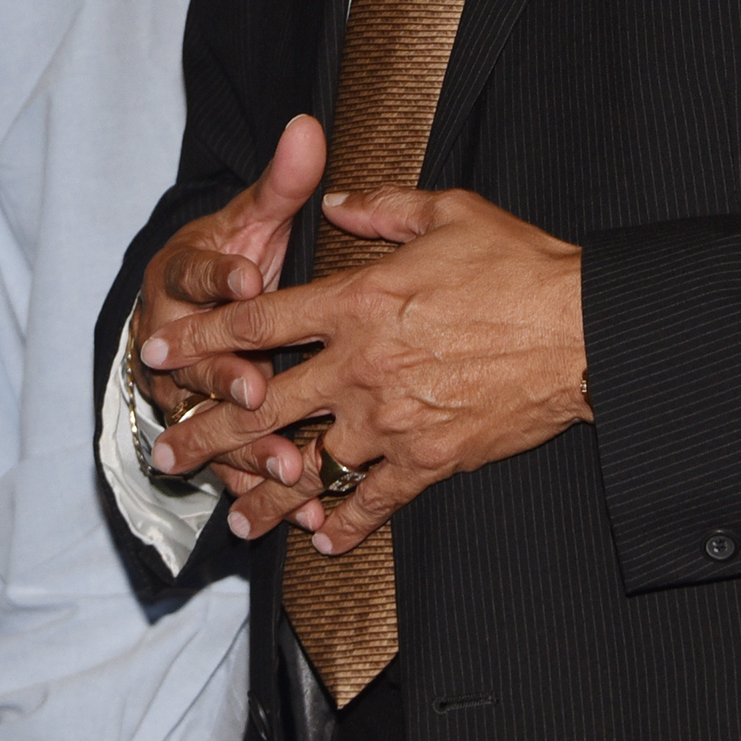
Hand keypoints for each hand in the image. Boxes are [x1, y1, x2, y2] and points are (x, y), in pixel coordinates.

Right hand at [134, 115, 326, 488]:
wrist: (193, 314)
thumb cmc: (233, 260)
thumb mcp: (252, 219)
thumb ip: (282, 183)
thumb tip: (306, 128)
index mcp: (180, 275)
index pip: (195, 270)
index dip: (221, 275)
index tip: (250, 278)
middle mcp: (168, 336)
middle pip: (191, 359)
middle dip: (226, 376)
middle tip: (259, 388)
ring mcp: (180, 391)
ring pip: (206, 421)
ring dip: (245, 446)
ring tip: (287, 464)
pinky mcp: (201, 434)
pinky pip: (225, 465)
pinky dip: (257, 485)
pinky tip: (298, 505)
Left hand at [149, 185, 587, 554]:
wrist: (584, 330)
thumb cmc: (521, 266)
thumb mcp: (448, 213)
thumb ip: (381, 210)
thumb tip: (338, 202)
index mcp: (358, 301)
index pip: (257, 320)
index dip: (200, 336)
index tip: (157, 352)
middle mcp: (361, 364)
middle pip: (261, 403)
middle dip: (205, 433)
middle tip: (165, 454)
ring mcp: (392, 418)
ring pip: (308, 463)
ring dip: (264, 493)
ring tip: (231, 517)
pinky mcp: (431, 458)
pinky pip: (375, 498)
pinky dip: (345, 521)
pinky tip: (321, 538)